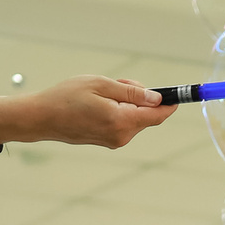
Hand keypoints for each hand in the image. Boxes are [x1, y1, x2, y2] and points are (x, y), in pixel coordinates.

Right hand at [0, 76, 174, 149]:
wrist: (41, 118)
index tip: (183, 95)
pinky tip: (99, 102)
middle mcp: (121, 136)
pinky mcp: (108, 141)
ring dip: (128, 102)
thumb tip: (156, 99)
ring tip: (102, 92)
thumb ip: (131, 92)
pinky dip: (119, 110)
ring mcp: (115, 141)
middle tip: (118, 83)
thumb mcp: (100, 84)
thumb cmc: (65, 97)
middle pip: (147, 115)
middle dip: (141, 97)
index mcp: (121, 121)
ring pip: (135, 118)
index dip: (172, 104)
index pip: (158, 115)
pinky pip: (124, 122)